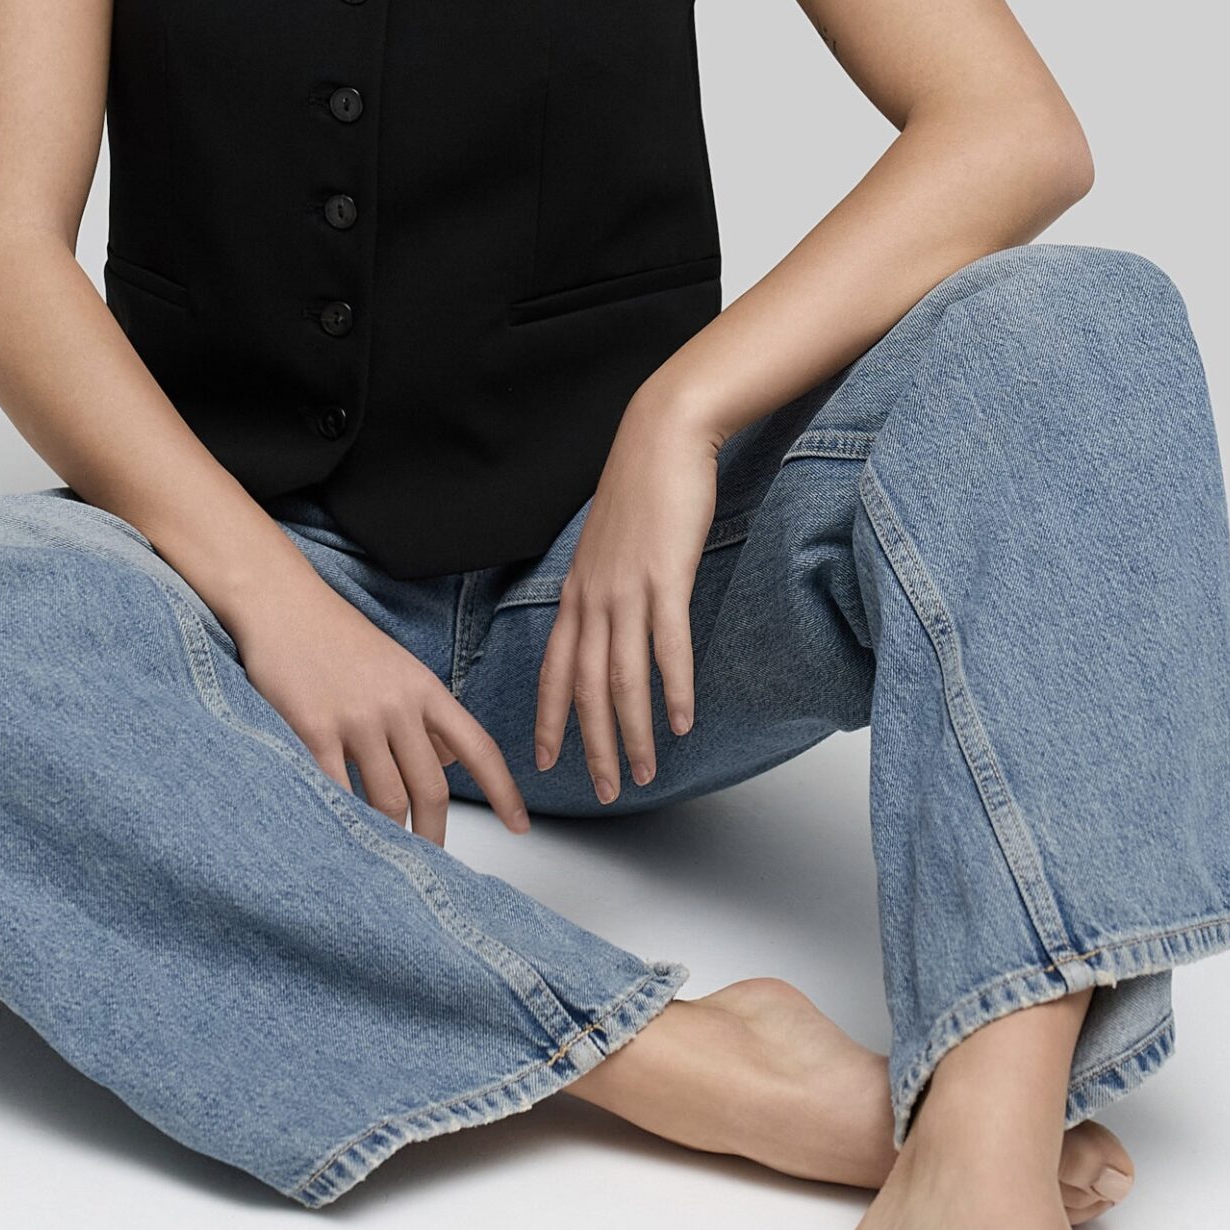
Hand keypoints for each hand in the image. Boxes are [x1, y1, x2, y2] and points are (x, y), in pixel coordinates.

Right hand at [221, 550, 529, 849]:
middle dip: (435, 836)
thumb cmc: (337, 637)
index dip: (503, 792)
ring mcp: (355, 718)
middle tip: (431, 866)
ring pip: (387, 799)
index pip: (477, 747)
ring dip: (390, 837)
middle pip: (431, 788)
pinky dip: (344, 820)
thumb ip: (424, 715)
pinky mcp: (312, 729)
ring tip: (386, 857)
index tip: (520, 827)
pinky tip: (344, 837)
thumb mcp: (397, 668)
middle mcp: (397, 704)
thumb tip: (450, 762)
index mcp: (424, 689)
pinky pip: (337, 791)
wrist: (282, 603)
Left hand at [532, 388, 722, 800]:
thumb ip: (603, 586)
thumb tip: (607, 620)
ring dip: (632, 733)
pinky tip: (682, 722)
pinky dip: (675, 689)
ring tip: (645, 773)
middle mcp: (593, 597)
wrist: (661, 437)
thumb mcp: (607, 545)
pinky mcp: (667, 578)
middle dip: (593, 747)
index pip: (554, 669)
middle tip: (606, 791)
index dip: (550, 719)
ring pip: (623, 679)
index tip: (546, 762)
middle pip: (586, 689)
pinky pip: (668, 646)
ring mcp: (628, 589)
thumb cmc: (641, 490)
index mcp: (576, 592)